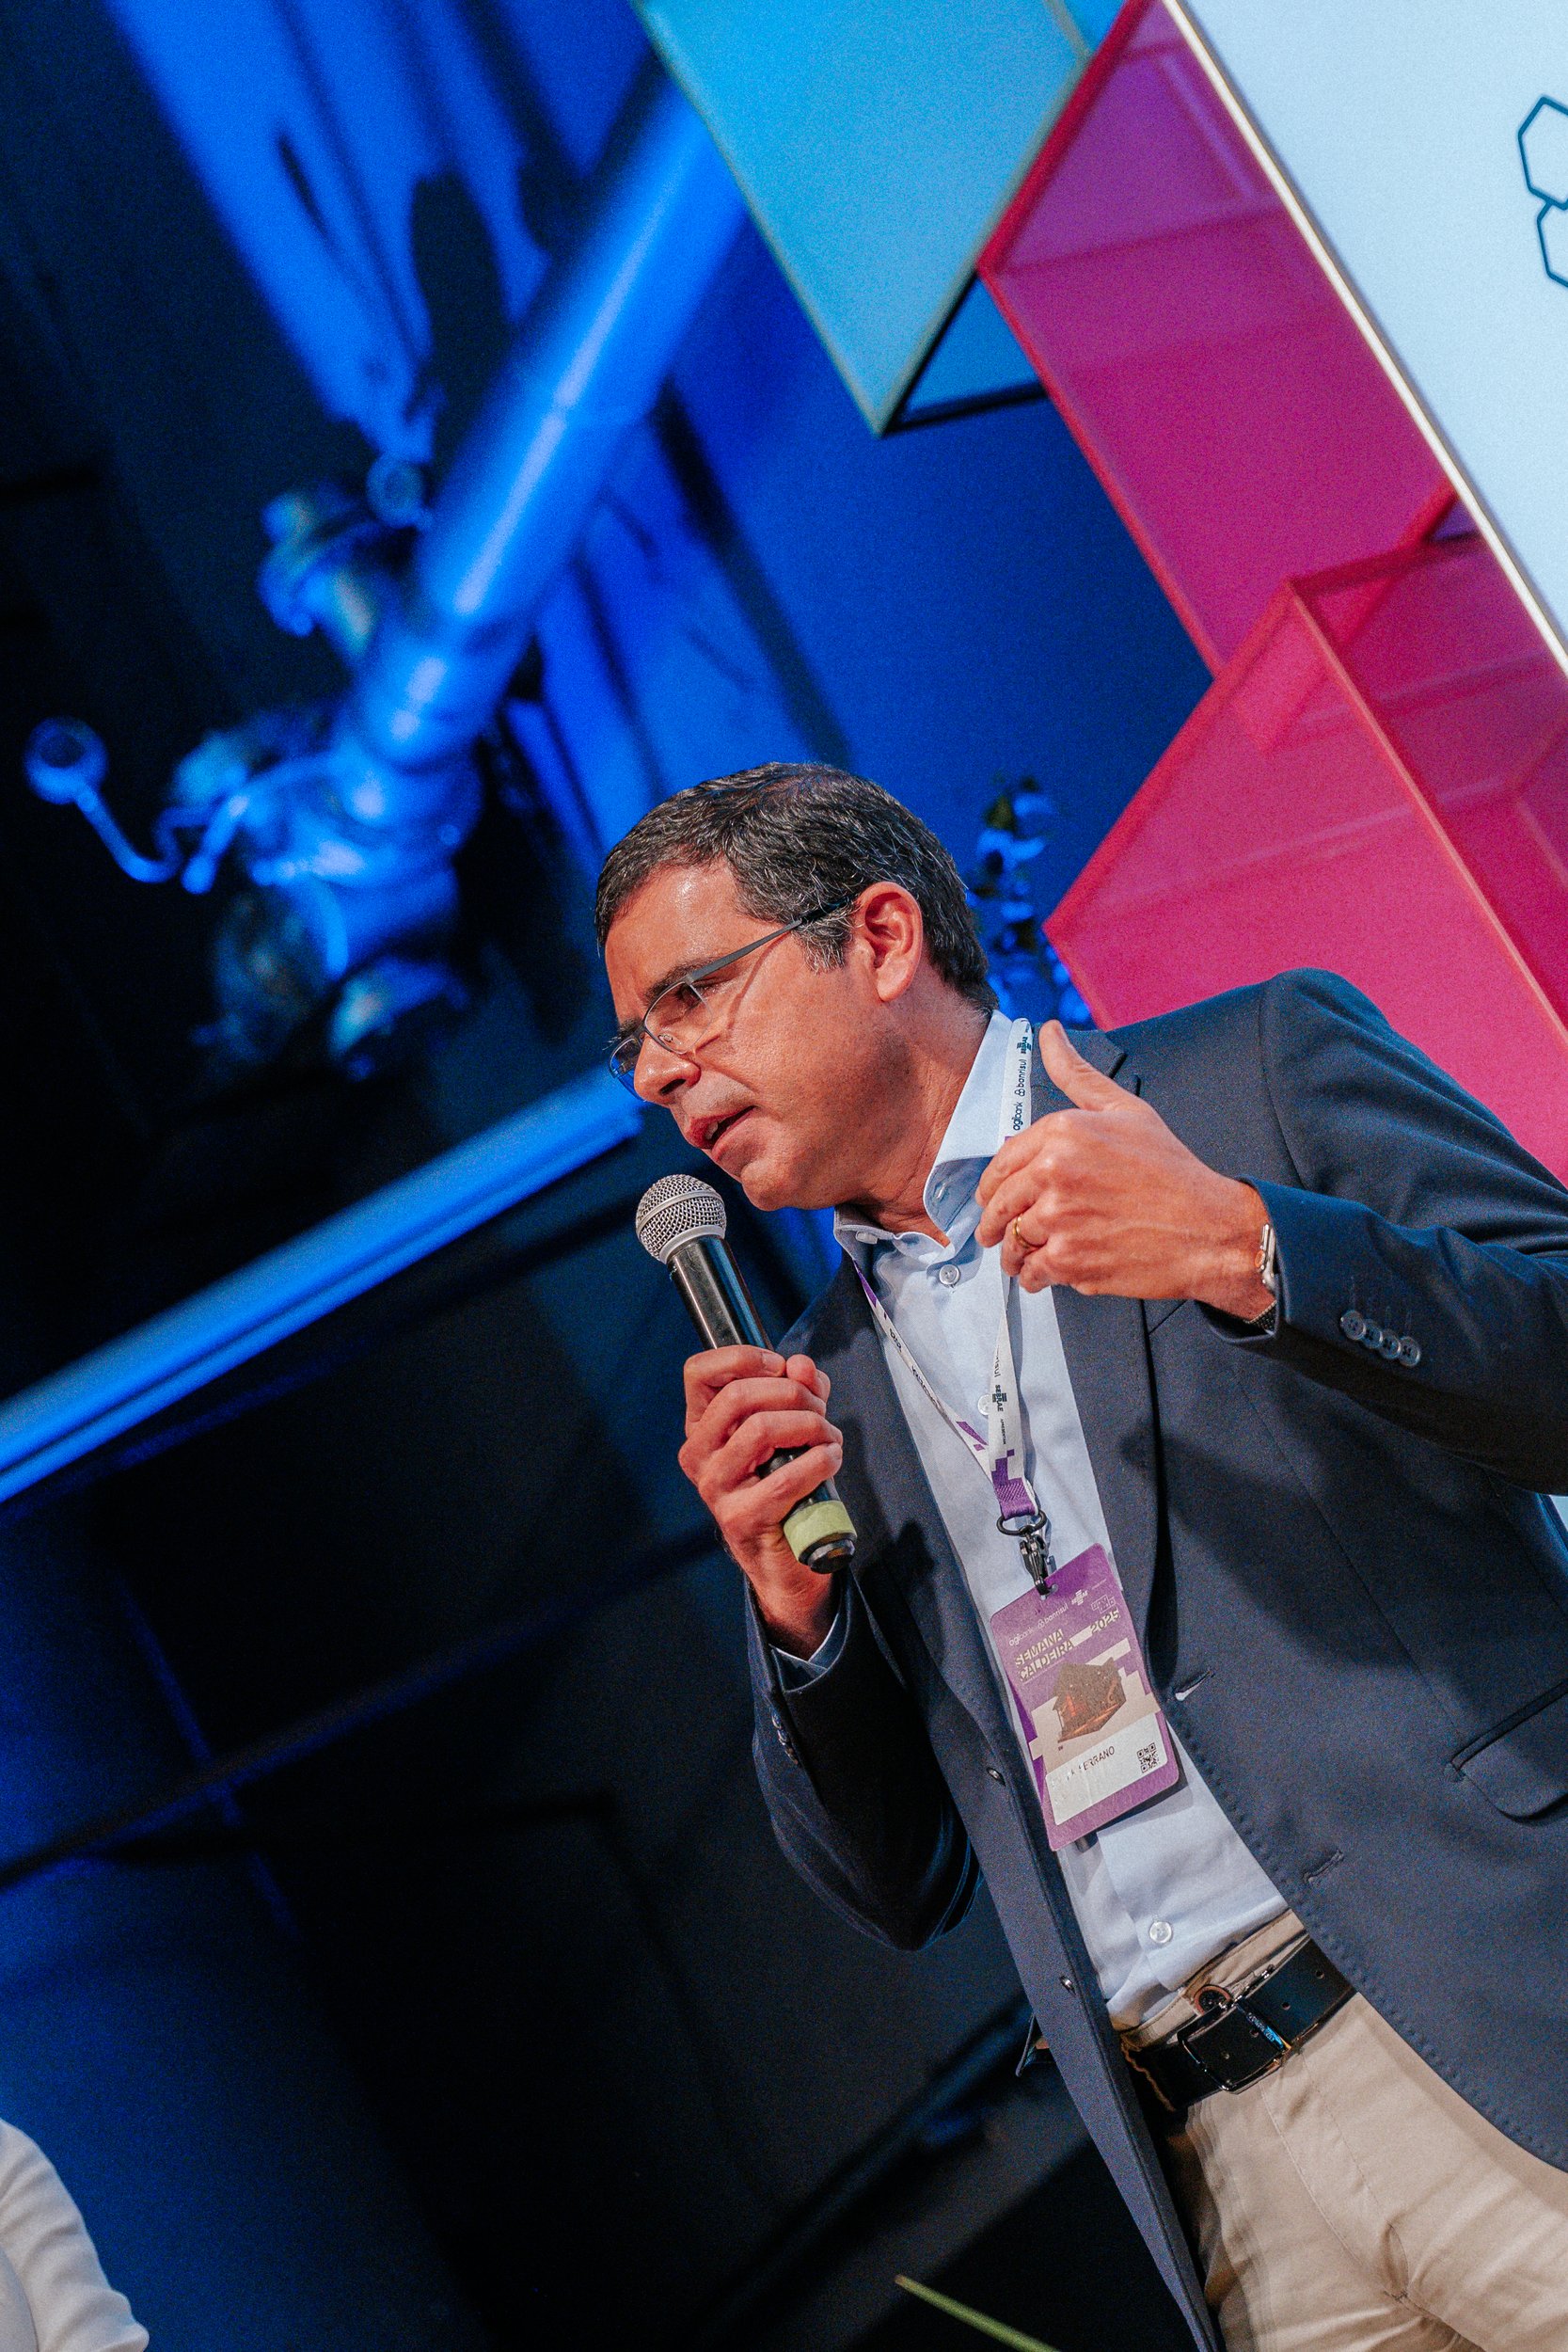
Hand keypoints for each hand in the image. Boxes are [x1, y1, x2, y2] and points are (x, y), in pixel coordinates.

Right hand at [679, 1346, 842, 1655]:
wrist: (786, 1558)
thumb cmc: (785, 1485)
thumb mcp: (793, 1426)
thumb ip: (799, 1390)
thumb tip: (801, 1366)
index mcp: (703, 1426)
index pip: (699, 1372)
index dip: (744, 1358)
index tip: (780, 1367)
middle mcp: (698, 1454)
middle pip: (737, 1396)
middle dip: (792, 1394)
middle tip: (819, 1411)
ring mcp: (714, 1488)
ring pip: (760, 1429)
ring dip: (810, 1426)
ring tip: (830, 1438)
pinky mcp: (739, 1518)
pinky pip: (784, 1478)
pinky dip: (819, 1461)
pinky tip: (831, 1460)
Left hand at [975, 1022, 1272, 1318]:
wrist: (1208, 1228)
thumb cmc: (1171, 1170)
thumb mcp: (1125, 1110)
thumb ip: (1077, 1074)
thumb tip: (1049, 1032)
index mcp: (1063, 1133)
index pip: (1001, 1161)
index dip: (993, 1183)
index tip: (993, 1195)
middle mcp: (1054, 1173)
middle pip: (998, 1203)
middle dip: (993, 1222)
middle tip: (994, 1233)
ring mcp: (1060, 1219)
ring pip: (1011, 1241)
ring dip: (1011, 1253)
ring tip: (1021, 1256)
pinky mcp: (1069, 1260)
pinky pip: (1030, 1272)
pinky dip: (1032, 1276)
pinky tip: (1043, 1272)